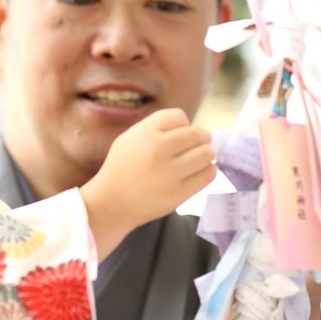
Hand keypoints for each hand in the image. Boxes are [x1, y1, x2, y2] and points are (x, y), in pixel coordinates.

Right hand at [81, 108, 215, 260]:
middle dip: (200, 139)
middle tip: (196, 147)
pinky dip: (208, 171)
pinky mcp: (180, 192)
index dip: (182, 125)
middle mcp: (159, 149)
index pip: (179, 116)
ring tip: (197, 161)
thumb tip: (188, 127)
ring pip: (207, 153)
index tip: (178, 136)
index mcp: (146, 133)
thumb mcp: (129, 138)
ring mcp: (170, 172)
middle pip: (197, 134)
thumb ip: (155, 128)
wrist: (112, 202)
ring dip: (205, 155)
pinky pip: (208, 174)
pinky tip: (198, 173)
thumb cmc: (121, 168)